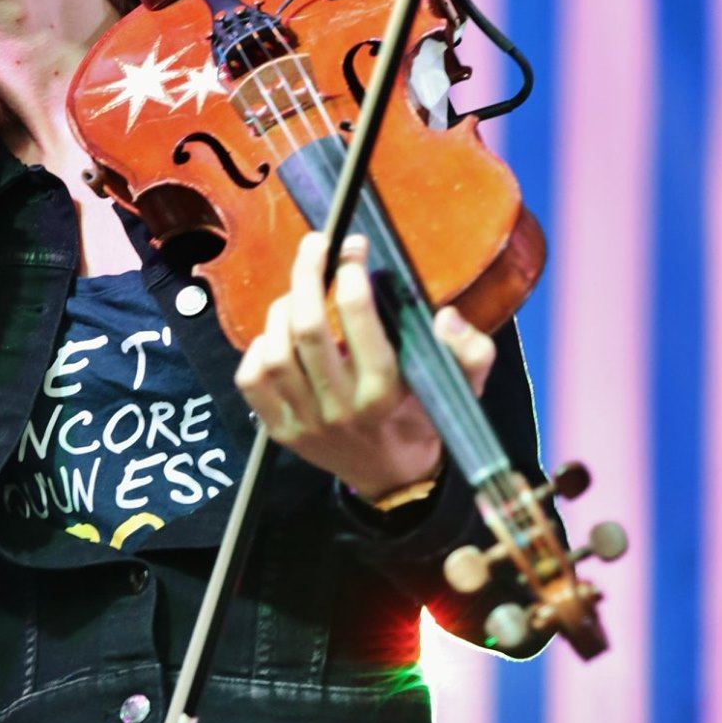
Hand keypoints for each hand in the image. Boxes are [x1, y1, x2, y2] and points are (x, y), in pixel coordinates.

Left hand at [234, 230, 495, 502]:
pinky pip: (251, 379)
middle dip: (308, 274)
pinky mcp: (279, 430)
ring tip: (299, 294)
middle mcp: (339, 408)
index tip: (354, 249)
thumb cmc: (423, 418)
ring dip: (281, 310)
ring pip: (275, 350)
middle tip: (317, 244)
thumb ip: (470, 352)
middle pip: (307, 328)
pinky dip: (259, 348)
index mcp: (383, 394)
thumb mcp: (462, 389)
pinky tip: (279, 337)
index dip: (351, 274)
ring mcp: (304, 421)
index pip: (358, 321)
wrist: (391, 478)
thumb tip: (445, 317)